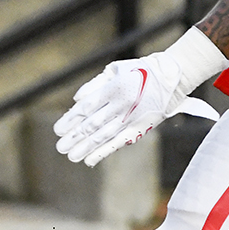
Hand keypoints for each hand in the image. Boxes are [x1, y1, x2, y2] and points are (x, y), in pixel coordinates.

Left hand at [53, 51, 219, 166]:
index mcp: (114, 88)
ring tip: (71, 156)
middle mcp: (121, 105)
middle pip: (93, 125)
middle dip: (75, 138)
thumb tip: (77, 100)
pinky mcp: (139, 128)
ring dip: (86, 148)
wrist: (170, 78)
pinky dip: (103, 152)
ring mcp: (131, 119)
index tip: (58, 130)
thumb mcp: (114, 70)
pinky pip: (118, 142)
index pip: (87, 107)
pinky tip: (90, 159)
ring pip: (104, 136)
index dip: (71, 120)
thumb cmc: (138, 71)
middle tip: (60, 147)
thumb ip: (94, 85)